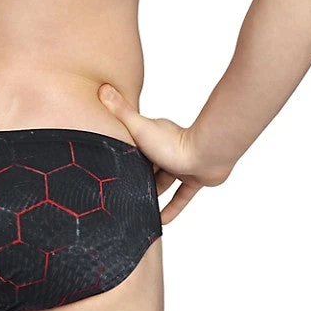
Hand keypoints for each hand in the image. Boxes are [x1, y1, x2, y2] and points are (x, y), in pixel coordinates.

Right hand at [98, 84, 232, 223]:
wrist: (207, 154)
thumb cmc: (173, 141)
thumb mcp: (139, 127)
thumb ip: (120, 110)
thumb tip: (102, 88)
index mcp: (153, 138)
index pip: (134, 148)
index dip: (123, 156)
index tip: (109, 167)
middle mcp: (167, 152)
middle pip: (148, 168)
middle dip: (136, 178)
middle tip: (120, 193)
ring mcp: (182, 166)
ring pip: (164, 184)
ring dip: (152, 196)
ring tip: (136, 210)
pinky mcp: (195, 180)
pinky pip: (182, 197)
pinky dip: (172, 209)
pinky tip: (161, 222)